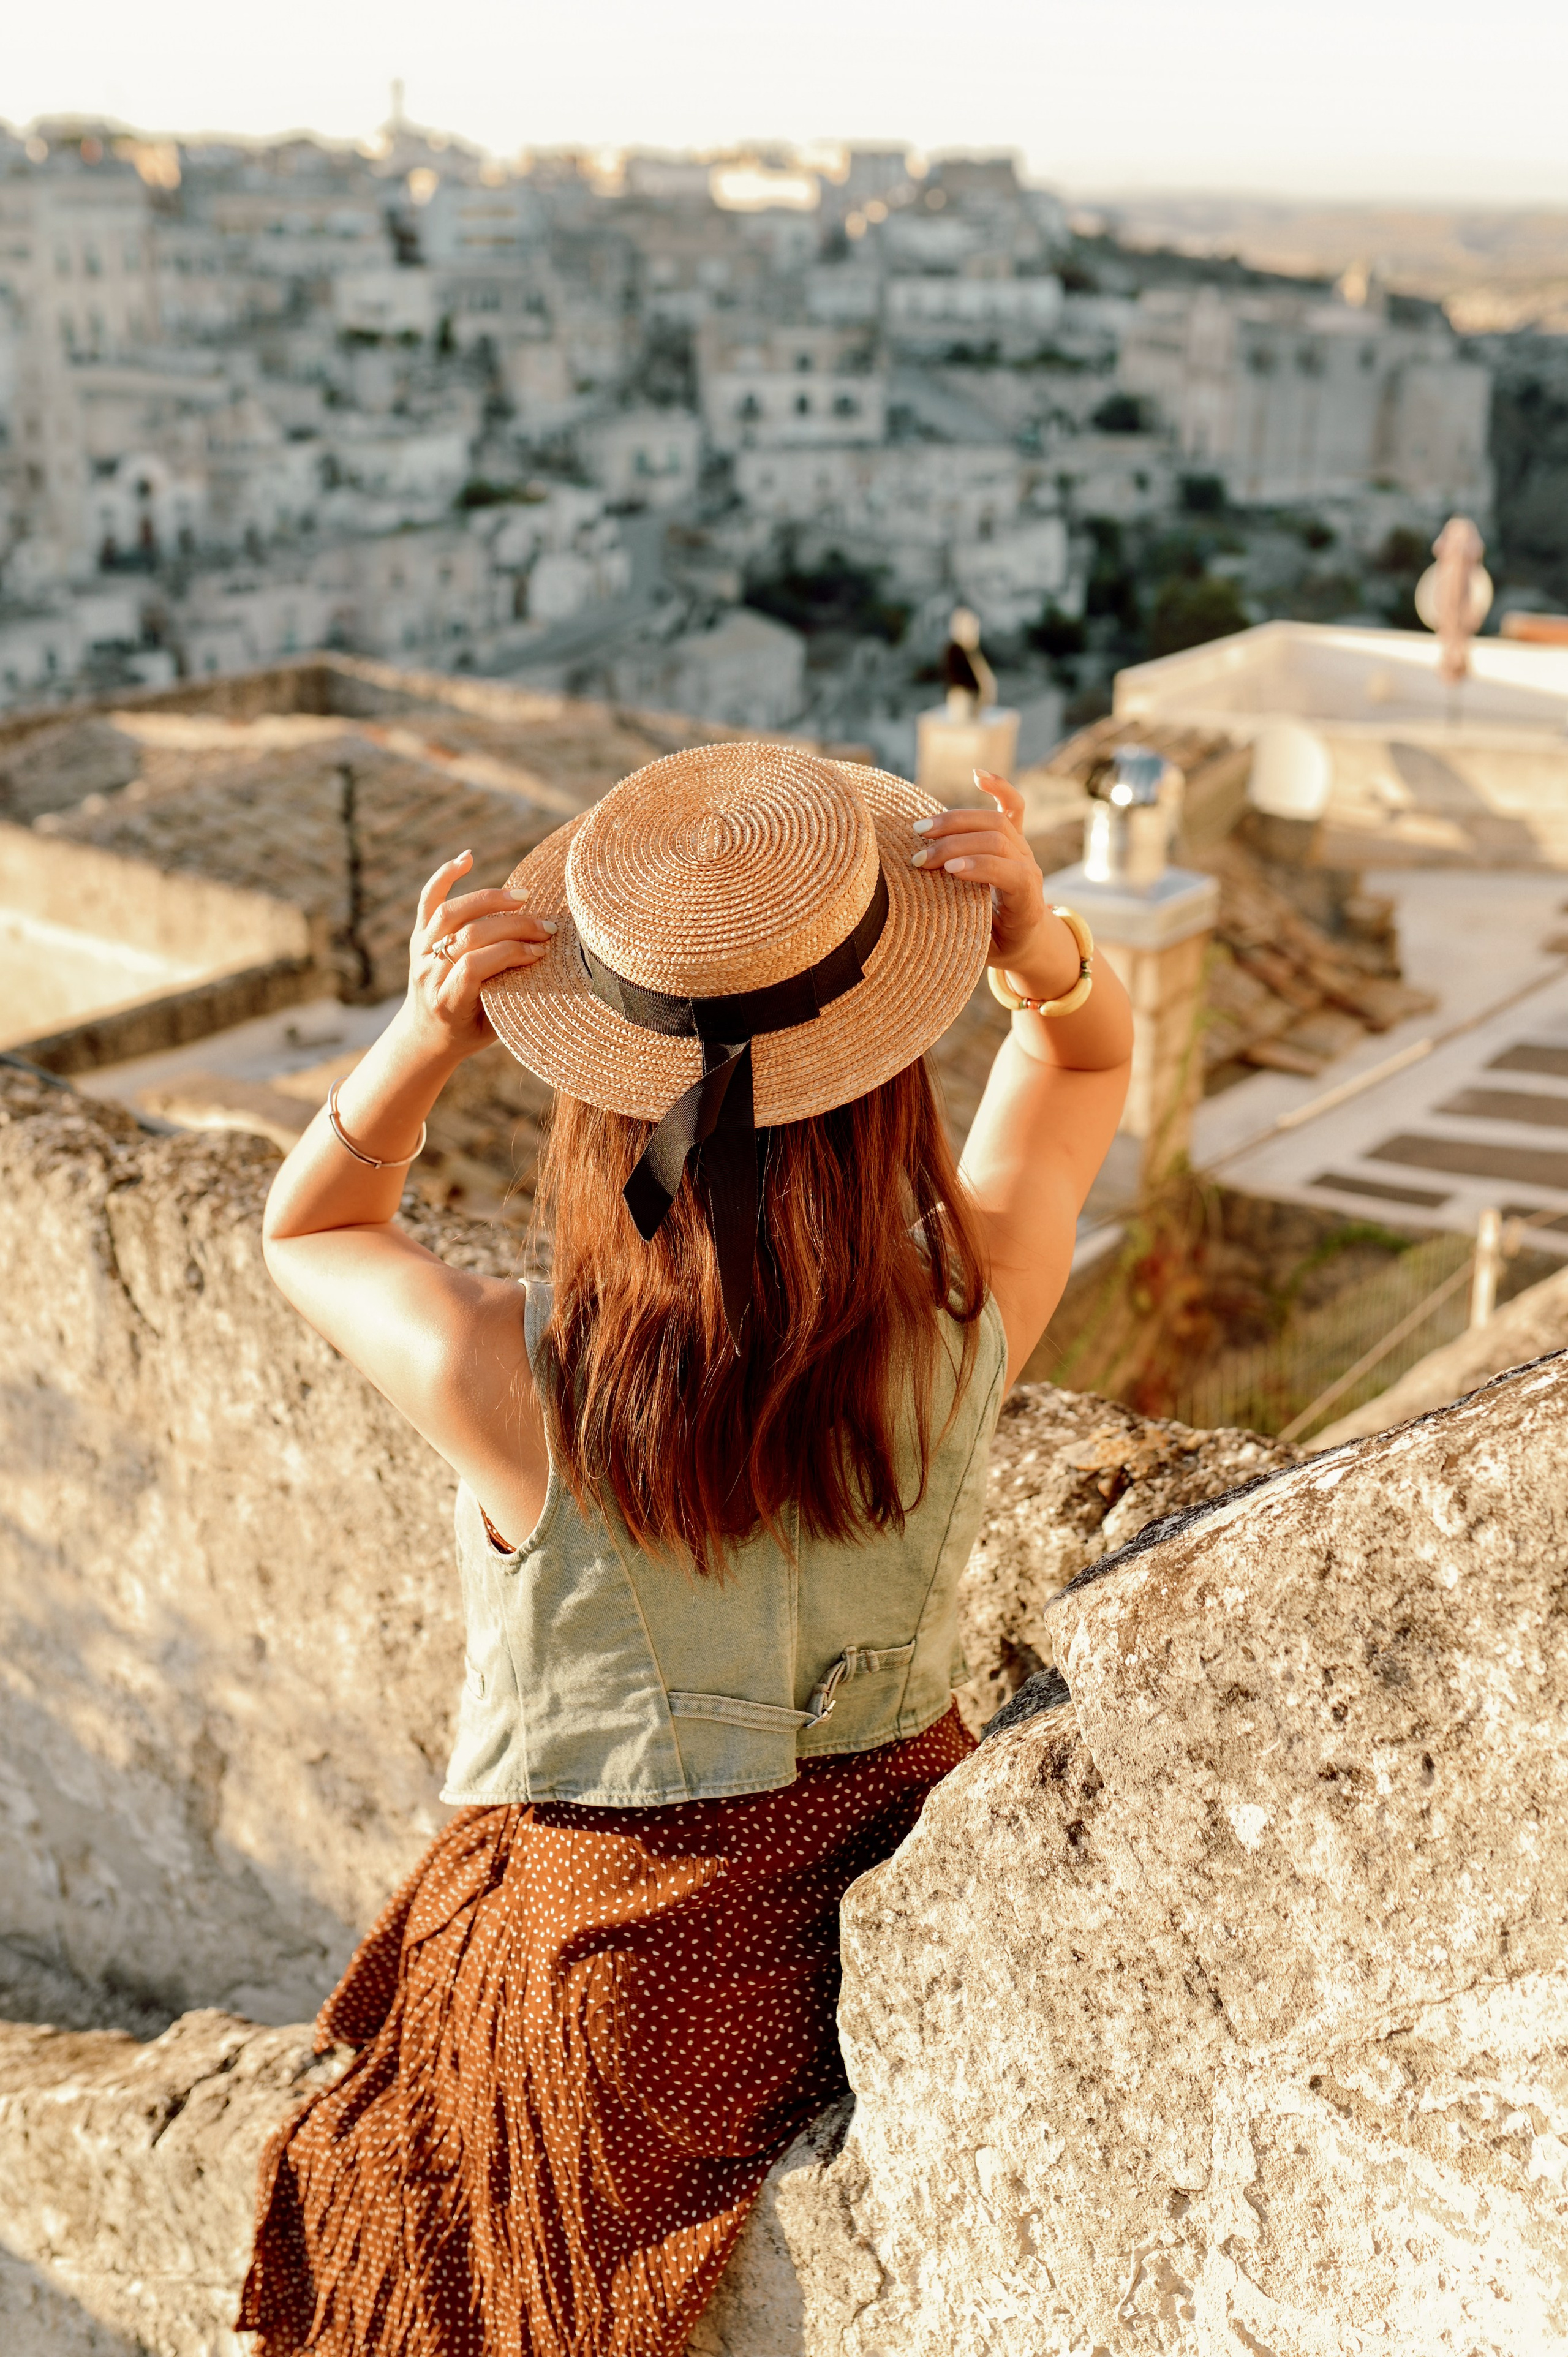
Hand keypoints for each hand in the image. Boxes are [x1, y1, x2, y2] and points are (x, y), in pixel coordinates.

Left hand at [406, 852, 555, 1058]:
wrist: (427, 1034)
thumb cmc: (468, 1031)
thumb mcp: (493, 1028)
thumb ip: (511, 997)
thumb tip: (546, 964)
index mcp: (446, 1001)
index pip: (474, 967)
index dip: (509, 954)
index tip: (540, 953)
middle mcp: (428, 973)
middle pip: (468, 936)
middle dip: (512, 927)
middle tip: (546, 927)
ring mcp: (421, 951)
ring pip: (451, 913)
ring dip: (489, 900)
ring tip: (522, 897)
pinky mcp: (420, 935)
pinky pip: (429, 899)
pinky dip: (446, 876)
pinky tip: (468, 858)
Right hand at [910, 772, 1076, 1000]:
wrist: (1026, 938)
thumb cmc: (997, 945)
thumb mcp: (983, 950)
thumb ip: (965, 932)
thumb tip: (927, 919)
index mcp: (1028, 901)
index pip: (1011, 874)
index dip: (981, 868)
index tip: (949, 871)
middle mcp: (1029, 868)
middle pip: (997, 840)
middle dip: (955, 844)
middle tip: (919, 858)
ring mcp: (1023, 849)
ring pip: (995, 821)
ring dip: (956, 821)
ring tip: (922, 830)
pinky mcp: (1016, 838)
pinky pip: (1013, 806)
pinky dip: (998, 787)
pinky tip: (977, 775)